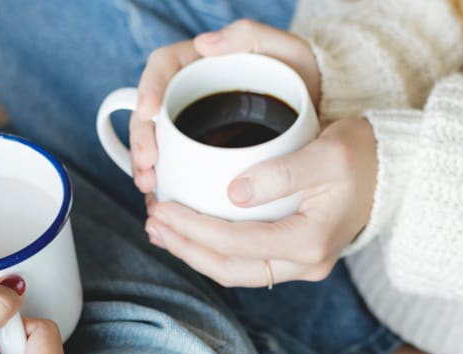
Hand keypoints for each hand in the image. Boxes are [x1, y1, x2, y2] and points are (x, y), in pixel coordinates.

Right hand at [130, 20, 319, 193]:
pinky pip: (173, 171)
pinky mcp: (200, 157)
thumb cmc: (303, 83)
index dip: (149, 86)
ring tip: (152, 189)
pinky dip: (166, 189)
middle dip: (142, 140)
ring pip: (158, 146)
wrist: (320, 123)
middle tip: (148, 166)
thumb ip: (252, 36)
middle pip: (152, 113)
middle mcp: (191, 96)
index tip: (148, 111)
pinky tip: (166, 207)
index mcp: (202, 65)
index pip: (164, 66)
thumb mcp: (288, 52)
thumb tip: (203, 44)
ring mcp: (193, 129)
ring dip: (147, 169)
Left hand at [145, 116, 377, 285]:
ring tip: (161, 230)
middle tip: (152, 222)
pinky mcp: (296, 258)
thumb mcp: (327, 152)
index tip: (162, 208)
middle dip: (186, 247)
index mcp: (311, 242)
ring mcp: (302, 266)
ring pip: (235, 272)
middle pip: (230, 268)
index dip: (193, 229)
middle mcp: (306, 264)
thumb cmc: (363, 154)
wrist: (395, 170)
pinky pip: (246, 263)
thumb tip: (233, 193)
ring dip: (195, 254)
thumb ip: (283, 173)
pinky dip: (213, 251)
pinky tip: (190, 234)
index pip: (237, 243)